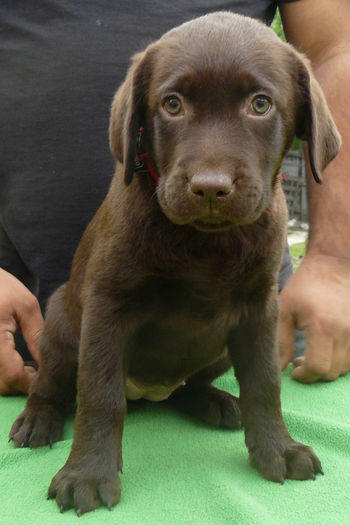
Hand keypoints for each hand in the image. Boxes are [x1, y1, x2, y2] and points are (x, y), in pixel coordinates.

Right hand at [0, 268, 43, 393]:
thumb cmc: (1, 286)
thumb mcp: (26, 307)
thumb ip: (37, 336)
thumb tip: (48, 363)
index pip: (13, 375)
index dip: (31, 382)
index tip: (45, 375)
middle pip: (2, 385)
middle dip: (22, 384)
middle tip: (38, 371)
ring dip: (11, 381)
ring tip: (27, 366)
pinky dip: (2, 374)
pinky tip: (14, 361)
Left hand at [279, 253, 349, 382]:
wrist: (333, 265)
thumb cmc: (305, 285)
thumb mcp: (286, 310)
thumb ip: (282, 341)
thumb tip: (278, 367)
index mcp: (324, 327)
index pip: (319, 368)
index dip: (305, 376)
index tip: (293, 370)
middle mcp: (345, 332)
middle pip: (332, 372)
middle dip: (313, 374)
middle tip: (298, 362)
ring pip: (344, 368)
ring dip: (327, 368)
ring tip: (311, 354)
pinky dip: (340, 361)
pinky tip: (326, 350)